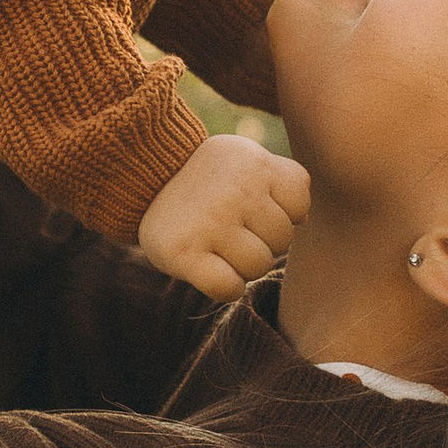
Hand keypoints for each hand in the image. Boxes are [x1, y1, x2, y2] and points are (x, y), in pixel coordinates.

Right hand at [137, 128, 312, 298]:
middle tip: (233, 229)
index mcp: (256, 164)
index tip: (256, 207)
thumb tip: (303, 220)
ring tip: (218, 245)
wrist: (144, 179)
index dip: (283, 213)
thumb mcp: (246, 159)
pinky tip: (209, 269)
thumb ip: (280, 180)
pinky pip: (227, 288)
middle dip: (261, 241)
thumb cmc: (209, 178)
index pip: (300, 205)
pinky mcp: (184, 253)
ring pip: (257, 266)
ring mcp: (210, 223)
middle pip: (280, 241)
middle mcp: (236, 191)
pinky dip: (224, 287)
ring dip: (242, 265)